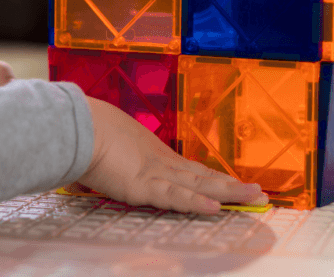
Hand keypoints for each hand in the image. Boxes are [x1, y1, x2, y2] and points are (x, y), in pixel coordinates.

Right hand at [76, 96, 268, 214]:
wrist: (76, 126)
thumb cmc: (84, 132)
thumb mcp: (100, 150)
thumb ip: (101, 164)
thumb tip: (85, 175)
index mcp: (150, 155)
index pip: (189, 169)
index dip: (212, 177)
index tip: (232, 181)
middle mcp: (158, 163)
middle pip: (202, 175)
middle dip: (231, 185)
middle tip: (258, 190)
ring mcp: (154, 174)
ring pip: (199, 185)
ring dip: (229, 192)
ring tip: (254, 196)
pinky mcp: (143, 186)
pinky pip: (175, 197)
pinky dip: (196, 203)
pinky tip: (216, 208)